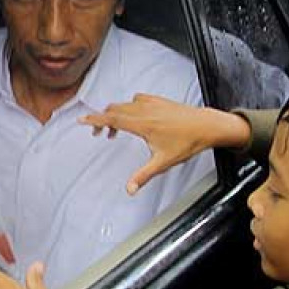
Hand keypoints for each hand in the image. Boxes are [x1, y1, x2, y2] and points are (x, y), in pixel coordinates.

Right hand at [78, 94, 250, 194]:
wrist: (207, 126)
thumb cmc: (187, 142)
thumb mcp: (162, 162)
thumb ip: (143, 176)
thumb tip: (129, 189)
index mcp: (142, 124)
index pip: (112, 119)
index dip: (94, 119)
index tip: (81, 120)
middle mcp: (144, 110)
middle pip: (114, 110)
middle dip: (102, 120)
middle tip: (98, 134)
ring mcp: (152, 103)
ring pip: (124, 104)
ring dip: (115, 114)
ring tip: (114, 130)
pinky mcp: (159, 100)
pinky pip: (136, 99)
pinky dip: (128, 106)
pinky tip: (133, 116)